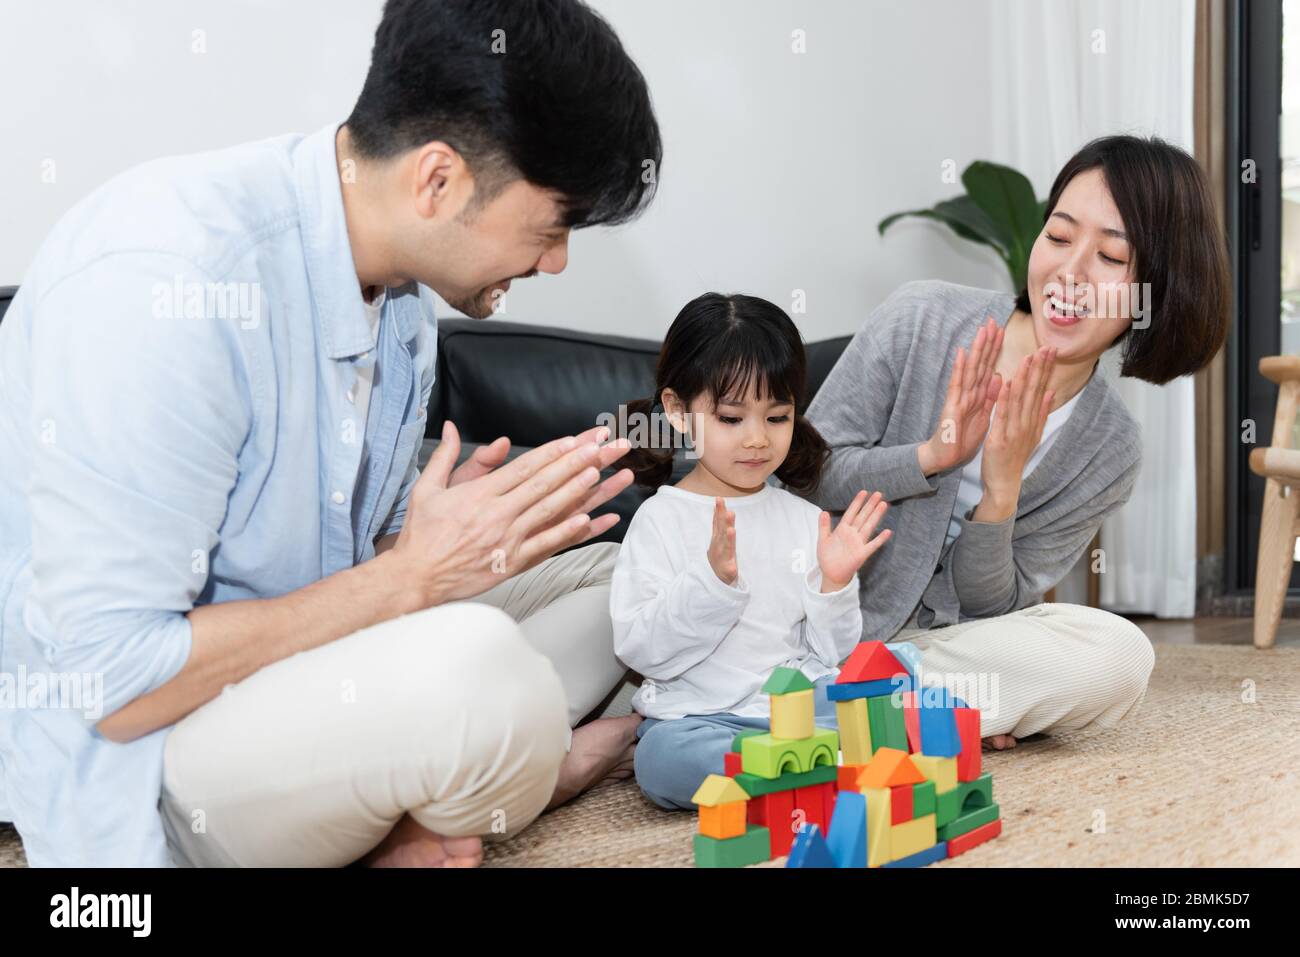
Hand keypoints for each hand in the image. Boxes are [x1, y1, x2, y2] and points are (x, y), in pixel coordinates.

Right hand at [389, 420, 633, 607]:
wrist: (415, 576)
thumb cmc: (421, 534)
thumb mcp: (426, 489)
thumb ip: (443, 456)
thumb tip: (449, 427)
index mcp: (479, 494)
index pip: (522, 468)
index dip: (550, 453)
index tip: (572, 440)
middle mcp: (496, 514)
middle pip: (542, 484)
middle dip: (572, 464)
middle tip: (598, 449)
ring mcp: (506, 539)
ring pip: (547, 511)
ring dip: (575, 492)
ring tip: (597, 474)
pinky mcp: (511, 563)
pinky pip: (544, 546)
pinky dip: (566, 533)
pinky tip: (587, 521)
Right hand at [707, 496, 737, 585]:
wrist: (715, 576)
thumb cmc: (719, 554)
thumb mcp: (718, 537)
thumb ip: (718, 523)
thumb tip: (718, 508)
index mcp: (718, 538)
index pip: (718, 522)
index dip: (719, 511)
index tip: (719, 499)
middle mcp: (719, 546)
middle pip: (722, 533)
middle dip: (725, 523)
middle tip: (729, 512)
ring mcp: (723, 558)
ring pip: (726, 548)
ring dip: (728, 540)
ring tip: (731, 530)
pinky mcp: (728, 571)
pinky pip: (730, 569)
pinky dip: (731, 567)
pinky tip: (733, 566)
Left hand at [817, 489, 890, 591]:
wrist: (831, 574)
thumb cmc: (827, 557)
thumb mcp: (823, 539)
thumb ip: (824, 526)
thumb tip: (823, 511)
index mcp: (842, 529)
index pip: (851, 513)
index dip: (857, 503)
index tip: (864, 492)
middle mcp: (852, 534)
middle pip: (862, 516)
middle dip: (870, 505)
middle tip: (879, 493)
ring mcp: (858, 543)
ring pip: (868, 526)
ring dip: (876, 516)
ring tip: (883, 504)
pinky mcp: (862, 554)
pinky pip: (872, 545)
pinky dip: (880, 539)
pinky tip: (887, 531)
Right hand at [918, 317, 1003, 474]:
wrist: (944, 456)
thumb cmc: (961, 438)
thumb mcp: (983, 415)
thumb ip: (990, 396)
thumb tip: (998, 375)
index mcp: (978, 395)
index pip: (988, 367)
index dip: (995, 349)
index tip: (1002, 330)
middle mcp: (968, 392)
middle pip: (980, 363)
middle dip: (987, 342)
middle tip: (993, 321)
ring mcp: (959, 397)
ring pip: (970, 369)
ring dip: (976, 349)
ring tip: (981, 330)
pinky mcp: (951, 406)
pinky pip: (956, 385)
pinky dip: (960, 369)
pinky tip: (962, 353)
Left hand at [978, 345, 1056, 518]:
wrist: (1005, 483)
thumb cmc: (1015, 457)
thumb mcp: (1032, 433)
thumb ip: (1041, 412)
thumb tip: (1052, 392)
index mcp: (1033, 420)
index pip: (1041, 389)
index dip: (1045, 369)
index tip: (1050, 349)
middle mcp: (1027, 423)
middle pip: (1034, 391)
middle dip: (1040, 368)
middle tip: (1047, 347)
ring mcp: (1015, 431)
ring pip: (1020, 400)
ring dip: (1024, 378)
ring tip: (1028, 358)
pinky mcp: (1000, 439)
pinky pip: (1003, 416)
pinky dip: (1004, 399)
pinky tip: (1005, 383)